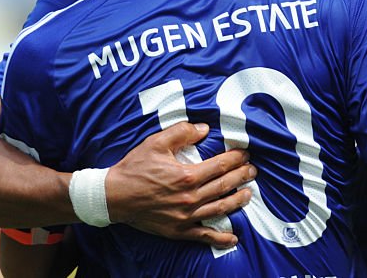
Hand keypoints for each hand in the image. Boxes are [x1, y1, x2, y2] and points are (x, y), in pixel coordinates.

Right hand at [104, 123, 255, 247]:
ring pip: (219, 209)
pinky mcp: (178, 230)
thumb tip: (204, 128)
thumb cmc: (135, 168)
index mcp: (187, 176)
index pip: (220, 166)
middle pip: (223, 186)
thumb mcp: (156, 143)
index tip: (245, 154)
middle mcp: (190, 198)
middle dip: (241, 176)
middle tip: (252, 170)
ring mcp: (185, 216)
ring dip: (237, 200)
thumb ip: (182, 132)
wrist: (114, 196)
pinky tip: (233, 237)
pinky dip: (220, 237)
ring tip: (248, 193)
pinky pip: (203, 235)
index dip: (235, 159)